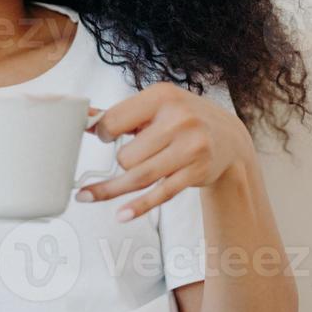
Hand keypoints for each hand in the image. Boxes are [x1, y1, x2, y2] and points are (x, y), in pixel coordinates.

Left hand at [77, 82, 250, 221]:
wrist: (228, 137)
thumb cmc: (183, 119)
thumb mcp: (155, 107)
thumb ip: (120, 114)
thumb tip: (83, 120)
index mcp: (162, 96)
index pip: (115, 121)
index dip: (103, 132)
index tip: (105, 137)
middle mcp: (179, 119)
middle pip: (126, 155)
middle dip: (122, 160)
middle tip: (135, 154)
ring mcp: (190, 148)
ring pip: (138, 176)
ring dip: (112, 188)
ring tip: (86, 196)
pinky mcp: (196, 172)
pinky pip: (160, 194)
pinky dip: (138, 206)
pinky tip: (121, 214)